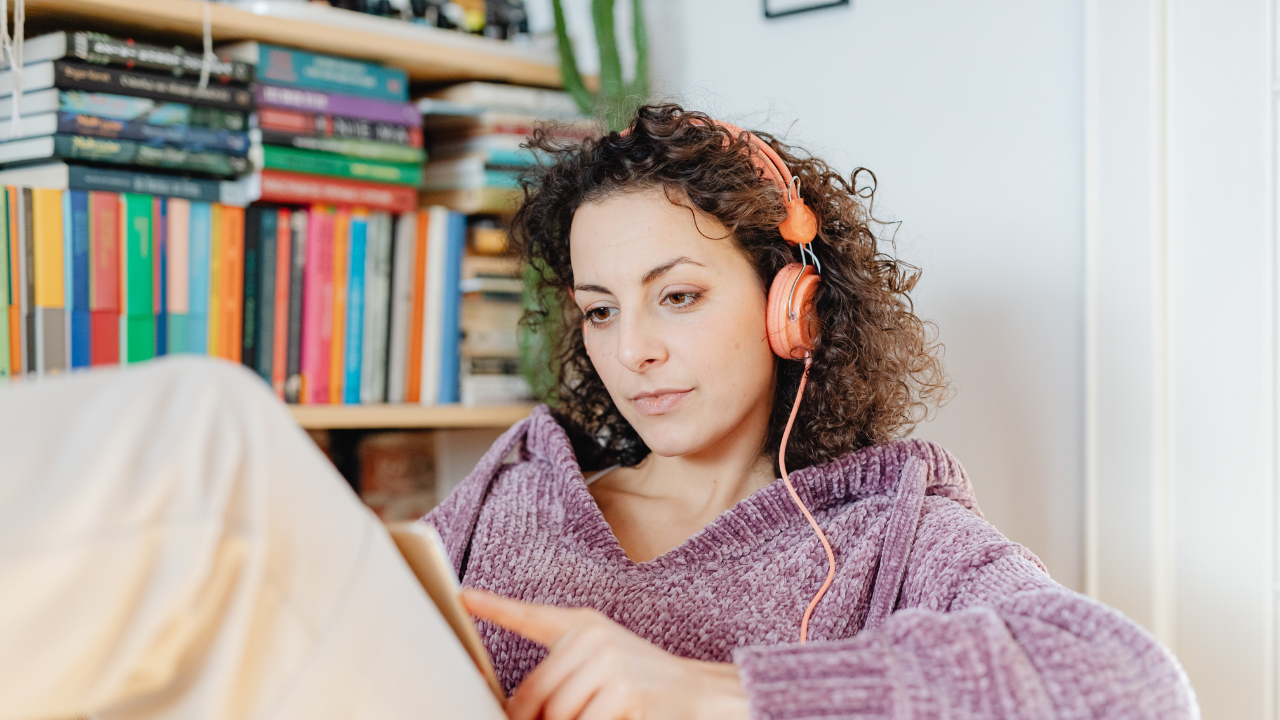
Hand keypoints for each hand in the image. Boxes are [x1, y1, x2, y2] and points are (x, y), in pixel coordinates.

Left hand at [461, 589, 749, 719]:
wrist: (699, 694)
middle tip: (562, 716)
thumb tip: (518, 710)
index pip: (530, 616)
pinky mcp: (624, 692)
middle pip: (535, 695)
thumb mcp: (601, 665)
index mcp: (583, 624)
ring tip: (601, 713)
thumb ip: (561, 676)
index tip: (464, 597)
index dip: (494, 607)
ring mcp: (609, 662)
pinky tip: (615, 717)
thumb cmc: (642, 685)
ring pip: (557, 716)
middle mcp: (593, 636)